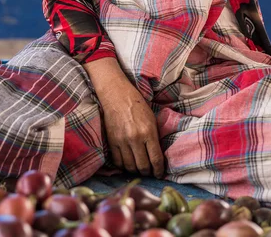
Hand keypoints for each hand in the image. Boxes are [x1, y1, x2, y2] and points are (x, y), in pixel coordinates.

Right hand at [84, 58, 163, 177]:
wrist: (117, 95)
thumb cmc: (137, 105)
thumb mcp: (152, 119)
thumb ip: (155, 138)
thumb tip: (157, 157)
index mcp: (148, 132)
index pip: (156, 159)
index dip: (158, 171)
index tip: (159, 174)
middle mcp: (135, 139)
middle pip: (143, 166)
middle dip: (148, 172)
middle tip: (149, 172)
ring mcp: (122, 141)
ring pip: (130, 166)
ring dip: (135, 170)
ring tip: (138, 168)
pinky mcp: (111, 141)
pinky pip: (118, 162)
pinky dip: (123, 166)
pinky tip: (127, 163)